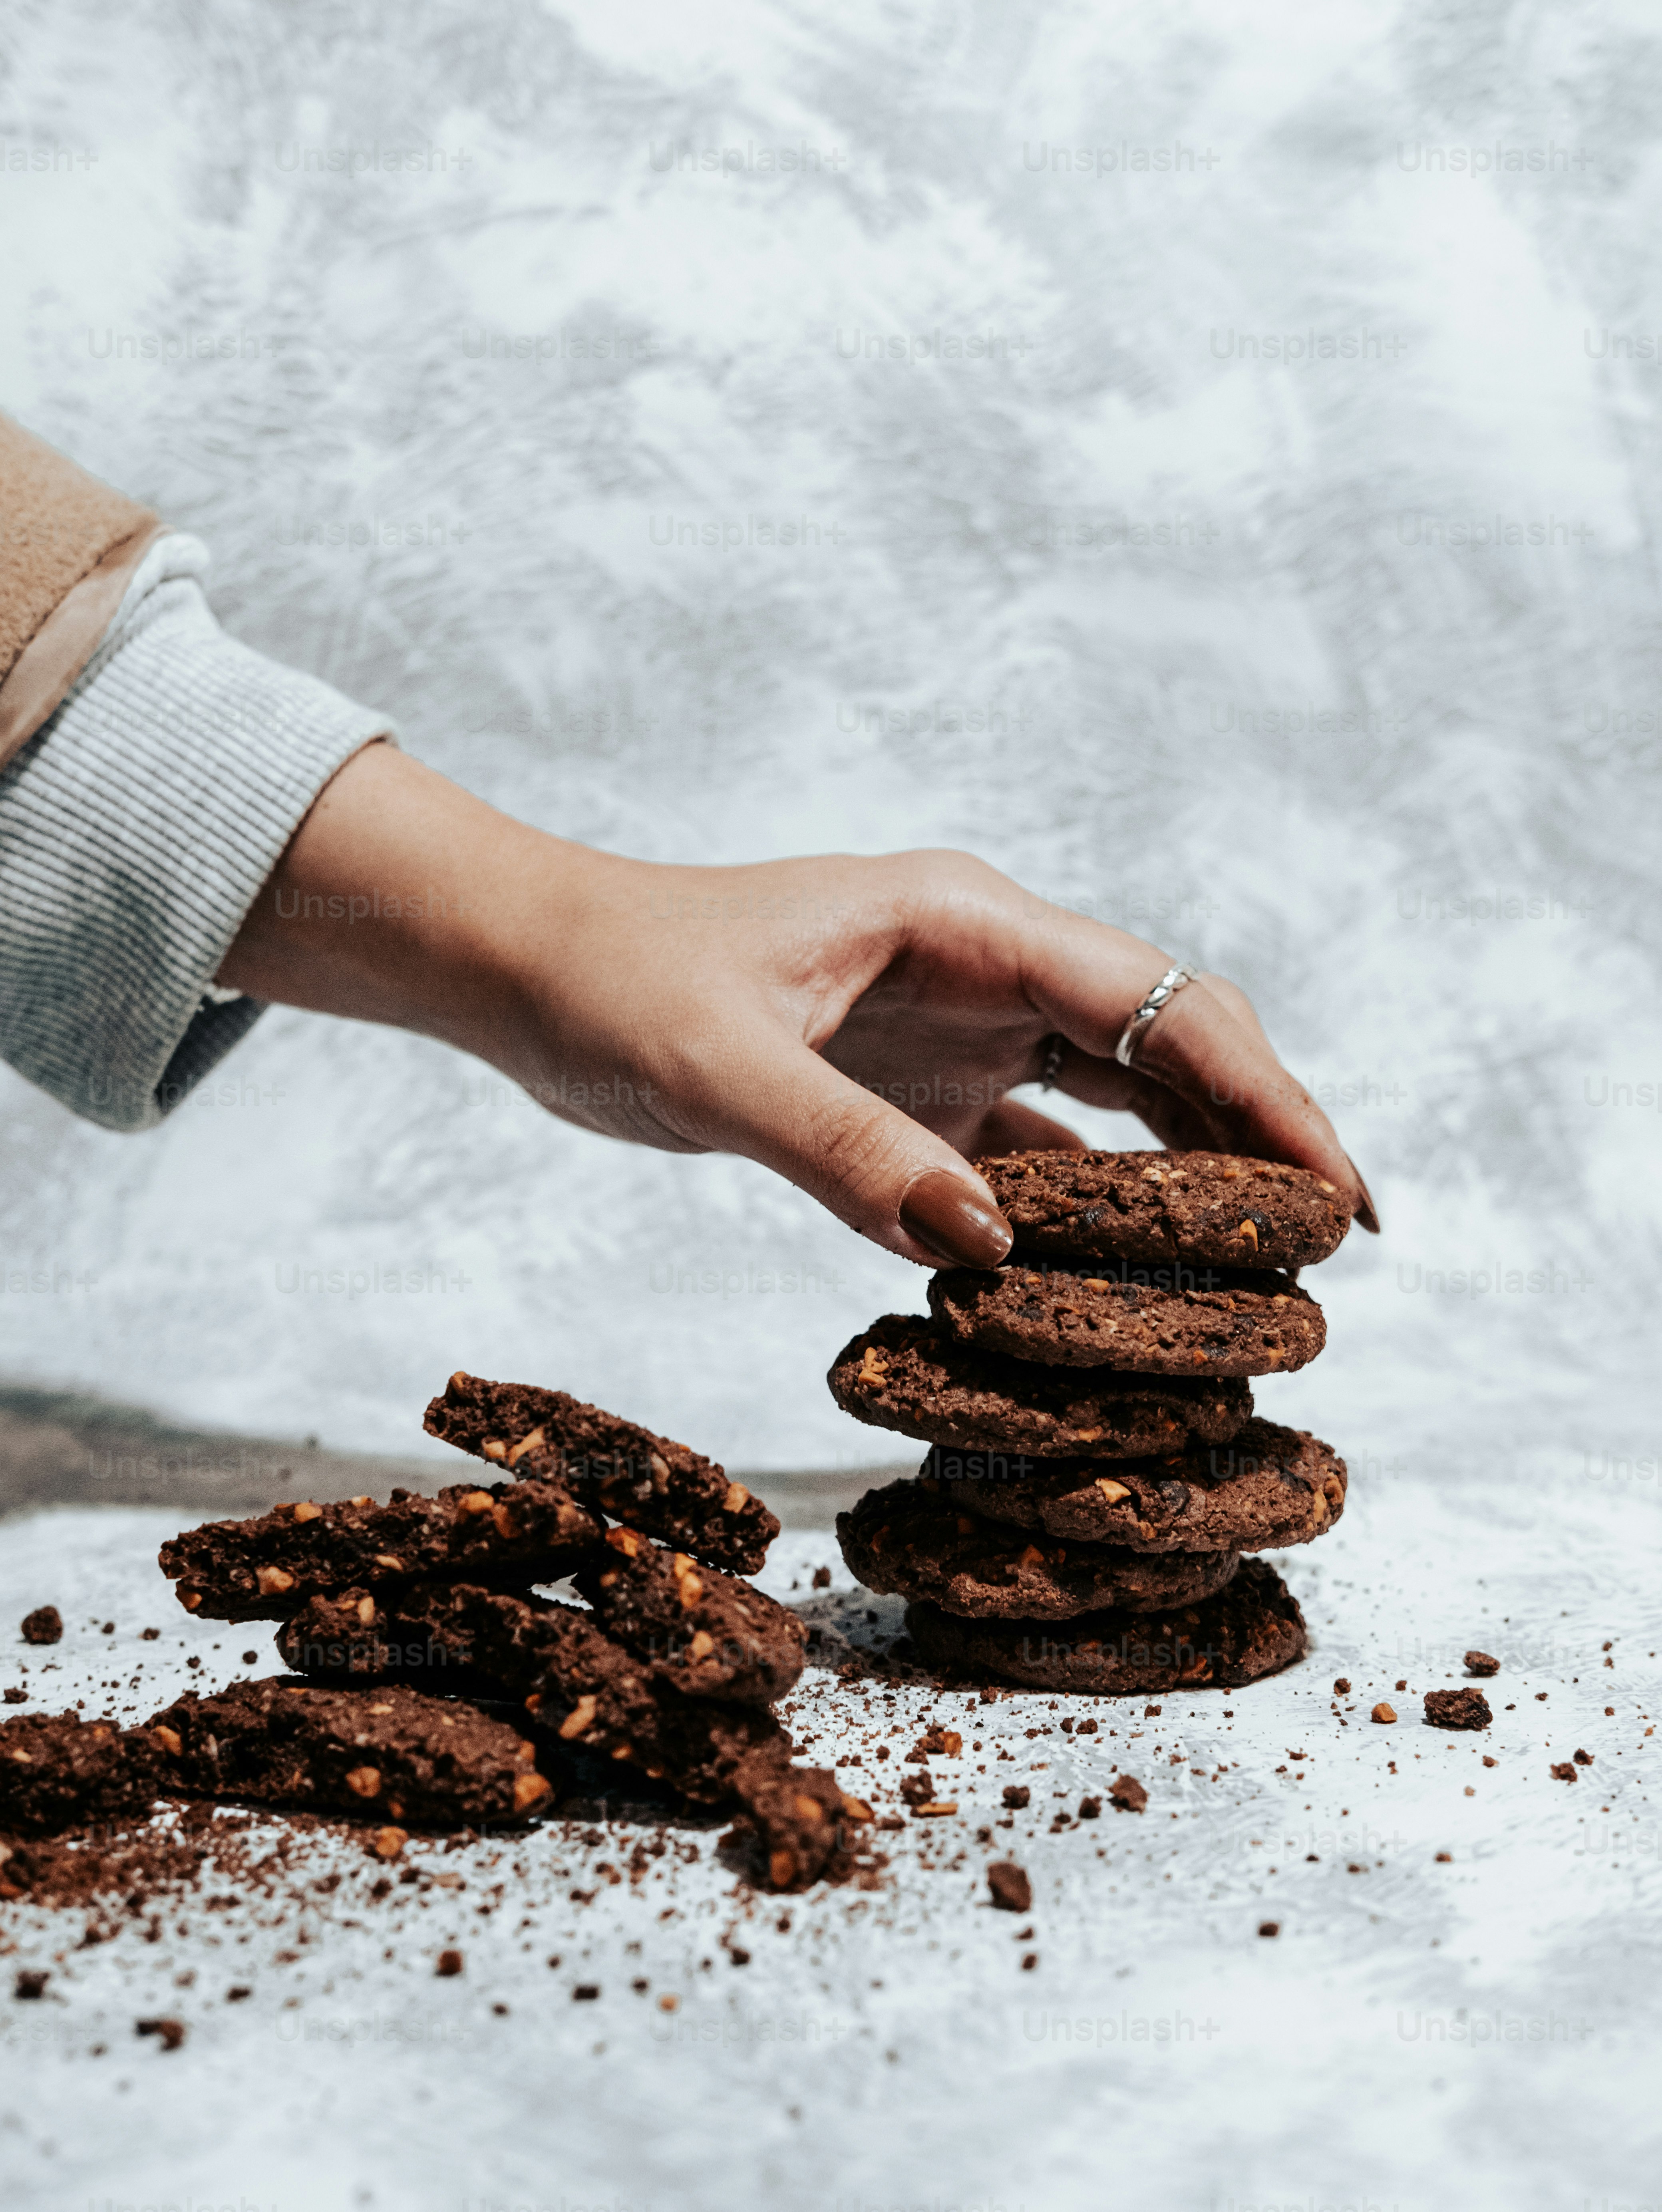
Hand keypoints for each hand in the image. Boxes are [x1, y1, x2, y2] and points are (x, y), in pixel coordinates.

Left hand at [219, 744, 1377, 1268]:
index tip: (1334, 1179)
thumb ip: (843, 1150)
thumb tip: (982, 1242)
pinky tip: (1122, 1288)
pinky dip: (1081, 1219)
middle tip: (1339, 1240)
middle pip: (1160, 1049)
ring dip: (1182, 1180)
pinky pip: (1029, 1161)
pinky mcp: (912, 1097)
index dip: (1259, 1088)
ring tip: (1262, 1271)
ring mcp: (953, 1036)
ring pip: (1109, 1109)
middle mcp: (980, 971)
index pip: (1151, 1002)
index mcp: (961, 923)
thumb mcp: (714, 1065)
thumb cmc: (611, 982)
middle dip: (1256, 1132)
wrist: (529, 970)